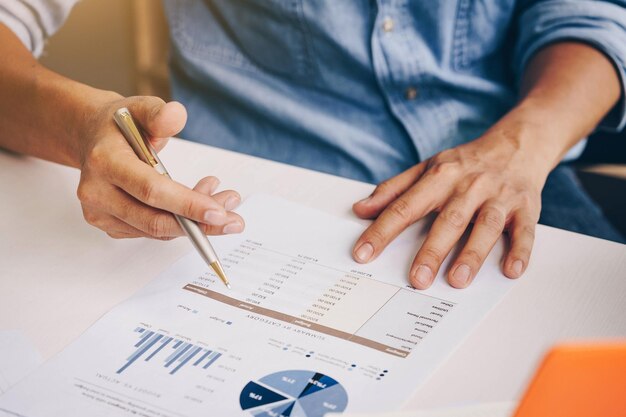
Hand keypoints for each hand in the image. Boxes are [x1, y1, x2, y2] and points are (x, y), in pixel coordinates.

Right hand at [76, 96, 243, 238]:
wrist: (93, 137)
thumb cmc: (121, 124)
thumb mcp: (141, 107)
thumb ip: (160, 114)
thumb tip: (176, 115)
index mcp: (104, 161)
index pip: (150, 190)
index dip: (186, 204)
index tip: (218, 212)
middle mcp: (96, 192)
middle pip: (154, 220)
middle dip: (199, 222)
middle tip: (234, 219)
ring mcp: (100, 213)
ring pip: (156, 230)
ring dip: (195, 222)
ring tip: (223, 202)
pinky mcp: (110, 226)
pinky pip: (152, 232)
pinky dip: (180, 223)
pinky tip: (200, 204)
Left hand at [351, 124, 551, 288]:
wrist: (516, 145)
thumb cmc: (465, 163)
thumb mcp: (426, 169)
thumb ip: (393, 190)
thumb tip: (361, 210)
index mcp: (439, 176)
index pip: (405, 206)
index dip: (382, 231)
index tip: (363, 254)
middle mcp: (469, 185)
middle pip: (448, 219)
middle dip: (432, 250)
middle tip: (417, 279)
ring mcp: (499, 196)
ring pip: (486, 226)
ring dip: (473, 254)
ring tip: (457, 280)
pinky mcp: (526, 207)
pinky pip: (525, 230)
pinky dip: (520, 250)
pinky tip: (511, 271)